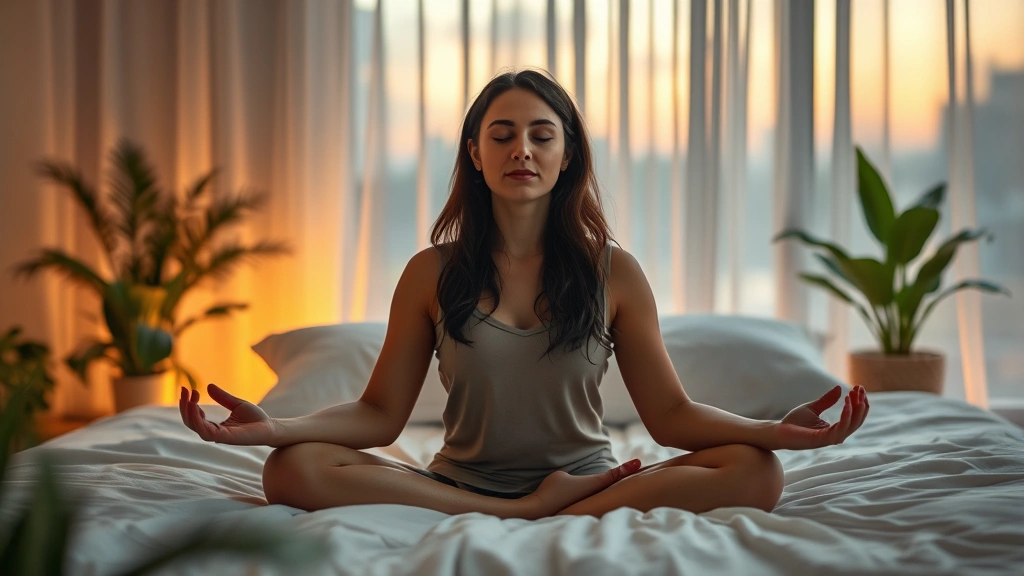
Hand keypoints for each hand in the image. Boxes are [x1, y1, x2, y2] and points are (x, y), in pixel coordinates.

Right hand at [179, 384, 279, 445]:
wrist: (270, 427)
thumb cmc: (256, 418)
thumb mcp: (236, 404)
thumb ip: (222, 397)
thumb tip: (208, 386)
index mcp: (216, 427)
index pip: (195, 418)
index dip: (188, 405)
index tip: (187, 389)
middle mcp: (215, 433)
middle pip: (191, 422)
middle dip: (185, 406)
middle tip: (185, 390)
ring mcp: (219, 436)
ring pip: (195, 427)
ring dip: (189, 411)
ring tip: (190, 396)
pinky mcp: (226, 438)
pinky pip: (206, 431)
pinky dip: (198, 419)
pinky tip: (196, 406)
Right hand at [523, 459, 642, 517]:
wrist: (540, 509)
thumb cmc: (552, 490)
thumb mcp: (564, 476)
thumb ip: (576, 477)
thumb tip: (578, 485)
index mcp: (594, 484)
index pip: (614, 475)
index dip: (627, 468)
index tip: (639, 462)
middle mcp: (594, 495)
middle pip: (613, 486)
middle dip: (625, 478)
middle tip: (638, 468)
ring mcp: (587, 503)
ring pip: (603, 494)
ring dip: (613, 489)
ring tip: (627, 483)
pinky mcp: (579, 509)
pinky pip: (593, 500)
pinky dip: (599, 496)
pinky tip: (601, 497)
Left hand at [770, 385, 868, 449]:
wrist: (778, 431)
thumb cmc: (794, 422)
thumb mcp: (812, 408)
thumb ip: (827, 400)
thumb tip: (839, 388)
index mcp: (835, 429)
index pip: (854, 416)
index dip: (859, 402)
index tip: (858, 387)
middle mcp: (836, 435)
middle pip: (857, 420)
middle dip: (860, 403)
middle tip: (859, 388)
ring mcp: (831, 439)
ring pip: (852, 425)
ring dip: (856, 408)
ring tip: (853, 393)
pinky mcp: (823, 439)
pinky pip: (840, 428)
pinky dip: (846, 415)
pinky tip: (846, 403)